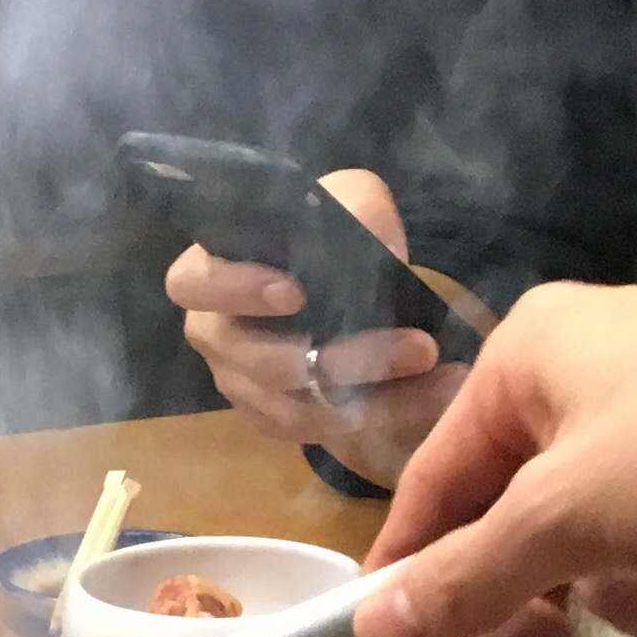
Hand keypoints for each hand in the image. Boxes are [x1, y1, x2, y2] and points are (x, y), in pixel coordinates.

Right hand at [164, 167, 464, 490]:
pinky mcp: (276, 421)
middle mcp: (216, 336)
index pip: (193, 284)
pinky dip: (384, 417)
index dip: (235, 291)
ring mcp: (241, 386)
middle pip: (260, 364)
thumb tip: (367, 235)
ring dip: (378, 398)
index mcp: (210, 276)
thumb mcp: (349, 203)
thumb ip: (355, 208)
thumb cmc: (334, 239)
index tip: (296, 292)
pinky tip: (434, 395)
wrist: (352, 287)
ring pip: (297, 410)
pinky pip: (323, 433)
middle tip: (418, 346)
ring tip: (443, 375)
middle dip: (344, 360)